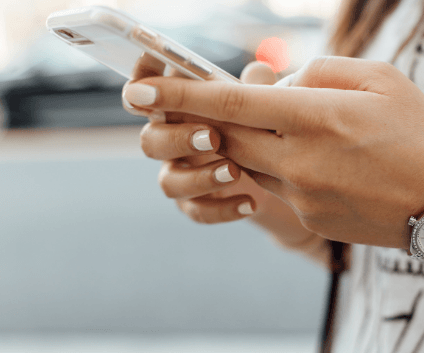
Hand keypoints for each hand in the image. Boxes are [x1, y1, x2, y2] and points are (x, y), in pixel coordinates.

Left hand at [122, 56, 423, 247]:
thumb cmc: (420, 131)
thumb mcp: (379, 79)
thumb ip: (318, 72)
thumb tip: (273, 83)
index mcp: (318, 117)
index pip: (231, 103)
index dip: (180, 95)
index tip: (137, 92)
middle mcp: (301, 160)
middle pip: (227, 136)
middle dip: (210, 119)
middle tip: (208, 105)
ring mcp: (303, 195)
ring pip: (249, 162)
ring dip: (252, 141)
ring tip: (292, 129)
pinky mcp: (309, 217)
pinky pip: (276, 186)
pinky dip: (281, 166)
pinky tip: (320, 161)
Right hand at [123, 56, 336, 267]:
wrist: (282, 179)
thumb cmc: (263, 127)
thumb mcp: (264, 105)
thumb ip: (256, 88)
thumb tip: (259, 71)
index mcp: (180, 108)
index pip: (148, 93)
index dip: (141, 85)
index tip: (149, 85)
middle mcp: (173, 140)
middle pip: (150, 141)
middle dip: (177, 139)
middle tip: (213, 138)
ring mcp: (182, 174)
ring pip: (169, 182)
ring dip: (198, 177)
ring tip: (235, 172)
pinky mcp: (197, 203)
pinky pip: (196, 210)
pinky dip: (222, 208)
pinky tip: (251, 203)